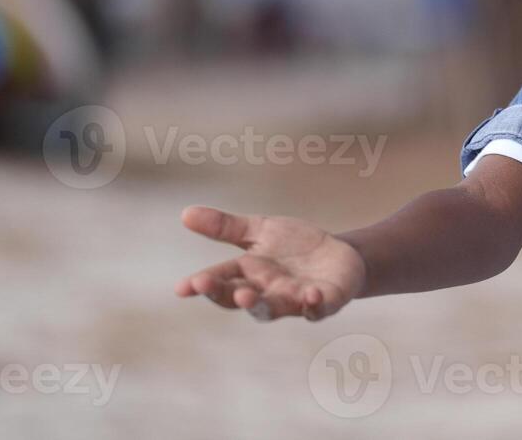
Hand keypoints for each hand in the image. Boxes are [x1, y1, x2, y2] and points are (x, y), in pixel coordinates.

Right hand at [174, 205, 366, 322]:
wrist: (339, 255)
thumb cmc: (294, 246)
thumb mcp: (261, 230)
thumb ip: (226, 227)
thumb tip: (185, 213)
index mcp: (249, 274)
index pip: (221, 281)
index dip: (202, 285)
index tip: (182, 287)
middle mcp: (267, 292)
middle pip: (241, 298)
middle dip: (223, 294)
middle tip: (206, 286)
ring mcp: (295, 300)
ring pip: (273, 309)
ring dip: (259, 304)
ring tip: (246, 295)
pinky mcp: (324, 302)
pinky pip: (318, 309)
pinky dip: (314, 305)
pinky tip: (311, 294)